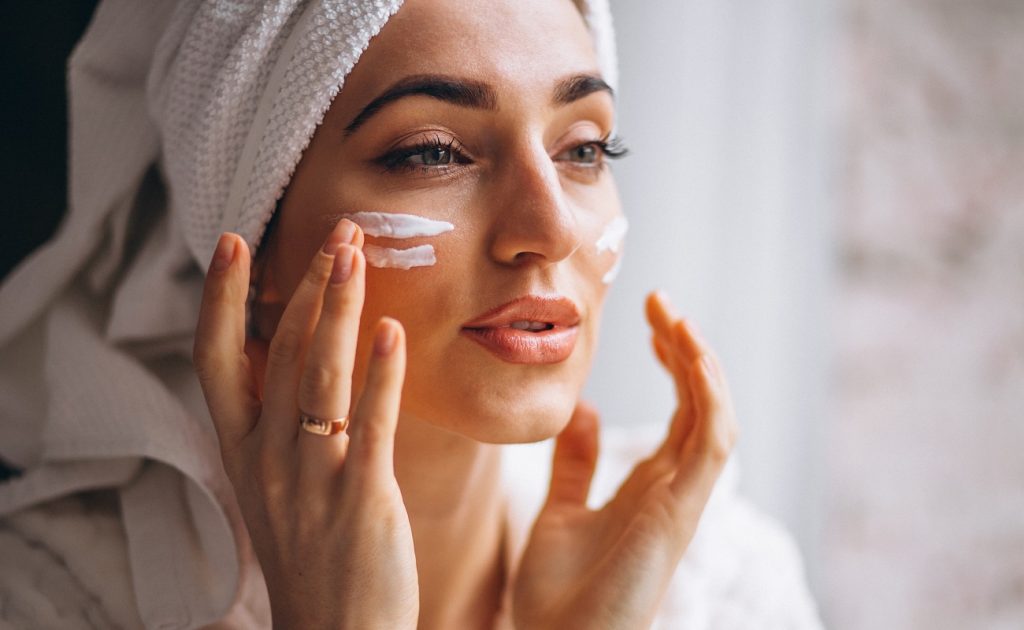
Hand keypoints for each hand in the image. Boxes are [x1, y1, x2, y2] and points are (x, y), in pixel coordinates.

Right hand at [193, 220, 417, 628]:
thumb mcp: (277, 485)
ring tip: (354, 251)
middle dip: (306, 283)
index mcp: (242, 451)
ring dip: (336, 306)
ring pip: (317, 373)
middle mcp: (267, 457)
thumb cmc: (314, 552)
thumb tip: (301, 353)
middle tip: (338, 229)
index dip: (218, 298)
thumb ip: (282, 422)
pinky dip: (380, 373)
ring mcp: (311, 477)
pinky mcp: (360, 498)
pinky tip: (392, 331)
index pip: (216, 359)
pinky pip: (369, 422)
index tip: (230, 241)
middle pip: (279, 350)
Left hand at [511, 291, 738, 629]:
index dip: (673, 361)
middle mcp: (674, 489)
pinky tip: (690, 356)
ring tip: (674, 317)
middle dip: (685, 349)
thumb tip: (581, 410)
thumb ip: (574, 466)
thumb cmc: (556, 598)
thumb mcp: (558, 513)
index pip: (680, 410)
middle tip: (660, 301)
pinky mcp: (680, 513)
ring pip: (713, 415)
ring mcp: (682, 501)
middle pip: (699, 403)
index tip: (651, 318)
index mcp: (651, 487)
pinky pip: (712, 444)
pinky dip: (709, 396)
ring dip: (700, 362)